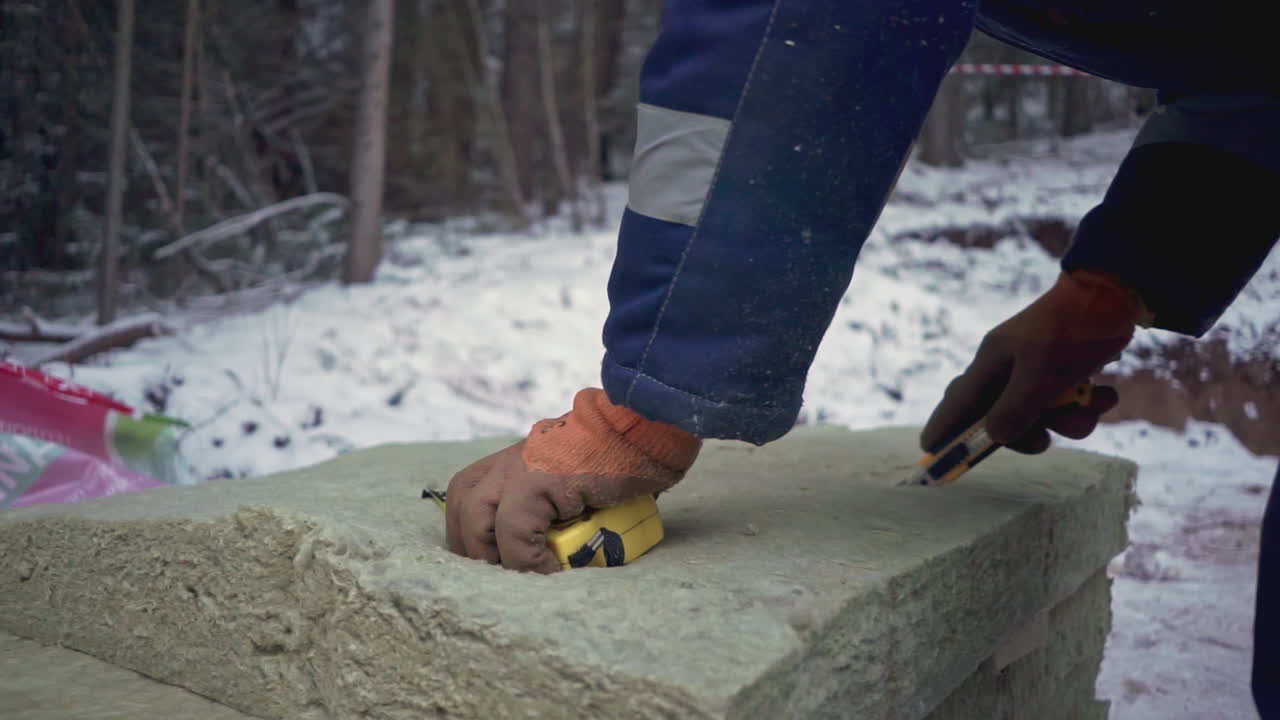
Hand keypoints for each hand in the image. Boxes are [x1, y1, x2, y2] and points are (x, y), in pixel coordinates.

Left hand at [444, 389, 700, 572]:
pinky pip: (514, 530)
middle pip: (462, 506)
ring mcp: (520, 465)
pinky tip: (552, 571)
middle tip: (504, 577)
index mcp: (515, 460)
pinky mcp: (537, 478)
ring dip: (495, 556)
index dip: (475, 537)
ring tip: (526, 576)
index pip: (468, 498)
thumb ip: (561, 508)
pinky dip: (527, 559)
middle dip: (474, 549)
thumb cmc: (627, 461)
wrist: (648, 430)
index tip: (497, 566)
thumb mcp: (581, 485)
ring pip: (476, 518)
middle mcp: (510, 459)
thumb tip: (560, 553)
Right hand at [921, 270, 1146, 454]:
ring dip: (1070, 419)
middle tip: (1046, 440)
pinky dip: (1085, 404)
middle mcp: (1006, 369)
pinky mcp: (1061, 371)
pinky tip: (1105, 392)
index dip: (944, 430)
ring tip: (1096, 404)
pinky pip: (1065, 404)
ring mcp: (1034, 371)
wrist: (1116, 292)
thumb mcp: (1042, 374)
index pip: (955, 403)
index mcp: (990, 364)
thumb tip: (993, 437)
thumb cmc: (1071, 331)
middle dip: (1028, 433)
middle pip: (999, 418)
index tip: (933, 456)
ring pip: (1039, 415)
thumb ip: (1015, 409)